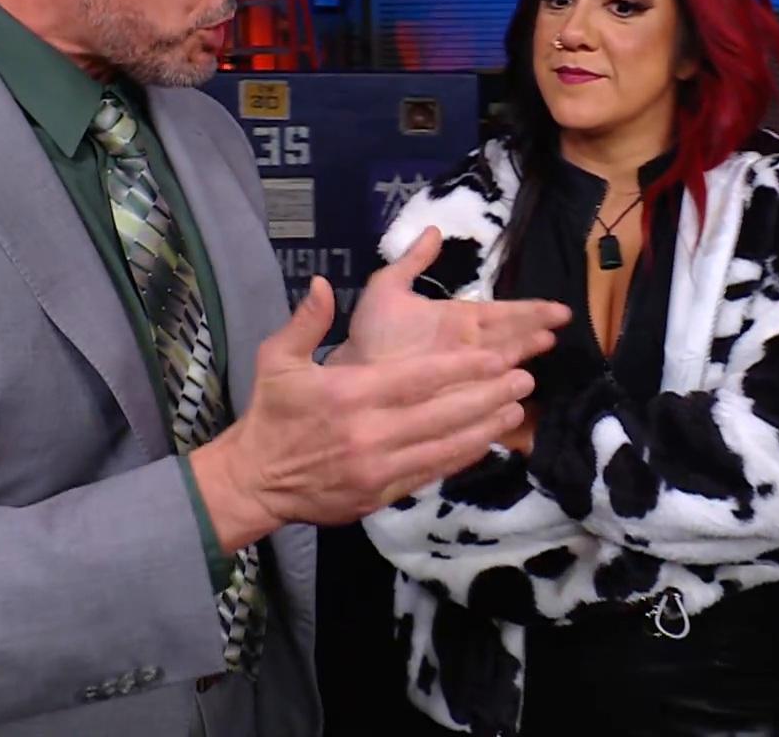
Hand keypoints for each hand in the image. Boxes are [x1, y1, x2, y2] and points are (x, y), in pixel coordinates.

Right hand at [192, 276, 535, 548]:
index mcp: (349, 395)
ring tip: (516, 409)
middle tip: (524, 379)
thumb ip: (306, 322)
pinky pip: (430, 473)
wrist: (254, 481)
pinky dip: (461, 458)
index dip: (463, 369)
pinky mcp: (381, 494)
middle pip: (442, 414)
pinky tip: (486, 442)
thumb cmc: (271, 414)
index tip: (497, 358)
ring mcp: (377, 468)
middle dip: (488, 396)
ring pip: (444, 447)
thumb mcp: (277, 360)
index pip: (418, 380)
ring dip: (485, 428)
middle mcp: (369, 433)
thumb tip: (325, 284)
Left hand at [329, 227, 569, 370]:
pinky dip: (505, 390)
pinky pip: (488, 393)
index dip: (529, 310)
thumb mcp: (388, 290)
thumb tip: (433, 229)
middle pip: (511, 336)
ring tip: (547, 345)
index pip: (501, 313)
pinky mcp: (459, 397)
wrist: (350, 374)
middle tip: (561, 323)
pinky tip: (524, 389)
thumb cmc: (370, 335)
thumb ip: (412, 261)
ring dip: (525, 354)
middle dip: (535, 329)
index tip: (559, 309)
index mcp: (459, 320)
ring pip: (504, 362)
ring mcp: (466, 373)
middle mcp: (469, 347)